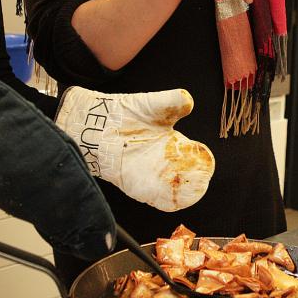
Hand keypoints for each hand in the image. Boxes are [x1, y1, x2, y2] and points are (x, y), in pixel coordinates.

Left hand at [56, 87, 214, 211]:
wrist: (94, 120)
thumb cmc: (125, 112)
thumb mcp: (152, 104)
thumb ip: (171, 101)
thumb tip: (188, 100)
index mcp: (171, 144)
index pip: (194, 159)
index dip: (202, 162)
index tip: (204, 159)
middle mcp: (161, 162)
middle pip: (184, 178)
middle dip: (192, 179)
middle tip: (196, 176)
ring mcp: (146, 174)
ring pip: (170, 190)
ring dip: (178, 190)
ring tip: (183, 183)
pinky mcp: (130, 181)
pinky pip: (150, 196)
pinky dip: (162, 197)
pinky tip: (167, 191)